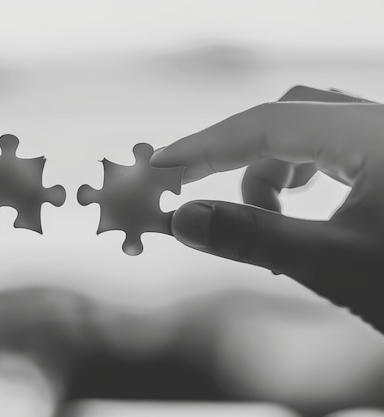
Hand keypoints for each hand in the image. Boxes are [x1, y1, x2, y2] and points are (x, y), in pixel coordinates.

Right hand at [151, 85, 383, 331]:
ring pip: (311, 134)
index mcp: (372, 133)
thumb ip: (251, 238)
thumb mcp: (333, 264)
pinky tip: (302, 206)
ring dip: (272, 171)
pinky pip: (334, 152)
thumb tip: (183, 221)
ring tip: (265, 216)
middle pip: (286, 119)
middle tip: (200, 193)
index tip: (158, 165)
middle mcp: (383, 124)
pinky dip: (301, 177)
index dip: (203, 144)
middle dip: (237, 157)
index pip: (263, 123)